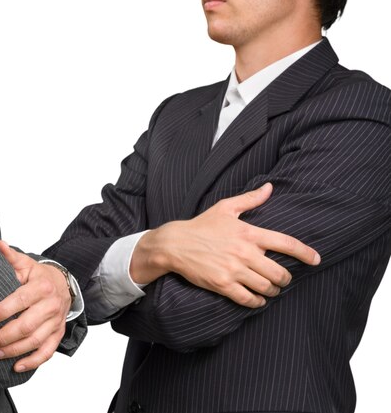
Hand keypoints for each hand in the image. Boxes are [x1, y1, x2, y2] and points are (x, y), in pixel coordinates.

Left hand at [0, 241, 70, 371]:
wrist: (63, 285)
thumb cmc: (38, 276)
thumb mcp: (26, 264)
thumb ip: (10, 257)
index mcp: (42, 286)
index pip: (22, 300)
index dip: (4, 310)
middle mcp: (51, 305)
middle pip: (27, 325)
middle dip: (4, 336)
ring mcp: (56, 321)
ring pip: (35, 341)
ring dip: (14, 351)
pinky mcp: (58, 334)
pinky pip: (47, 352)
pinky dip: (33, 362)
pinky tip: (17, 366)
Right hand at [130, 183, 320, 307]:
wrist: (174, 244)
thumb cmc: (201, 225)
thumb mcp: (225, 208)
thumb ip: (250, 199)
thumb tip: (270, 187)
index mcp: (249, 233)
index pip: (286, 243)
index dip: (306, 253)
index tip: (316, 260)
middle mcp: (244, 253)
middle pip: (280, 272)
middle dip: (286, 279)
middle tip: (283, 279)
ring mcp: (234, 270)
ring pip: (266, 287)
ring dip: (273, 291)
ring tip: (271, 290)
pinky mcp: (223, 285)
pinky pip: (249, 299)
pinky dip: (257, 302)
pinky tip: (258, 300)